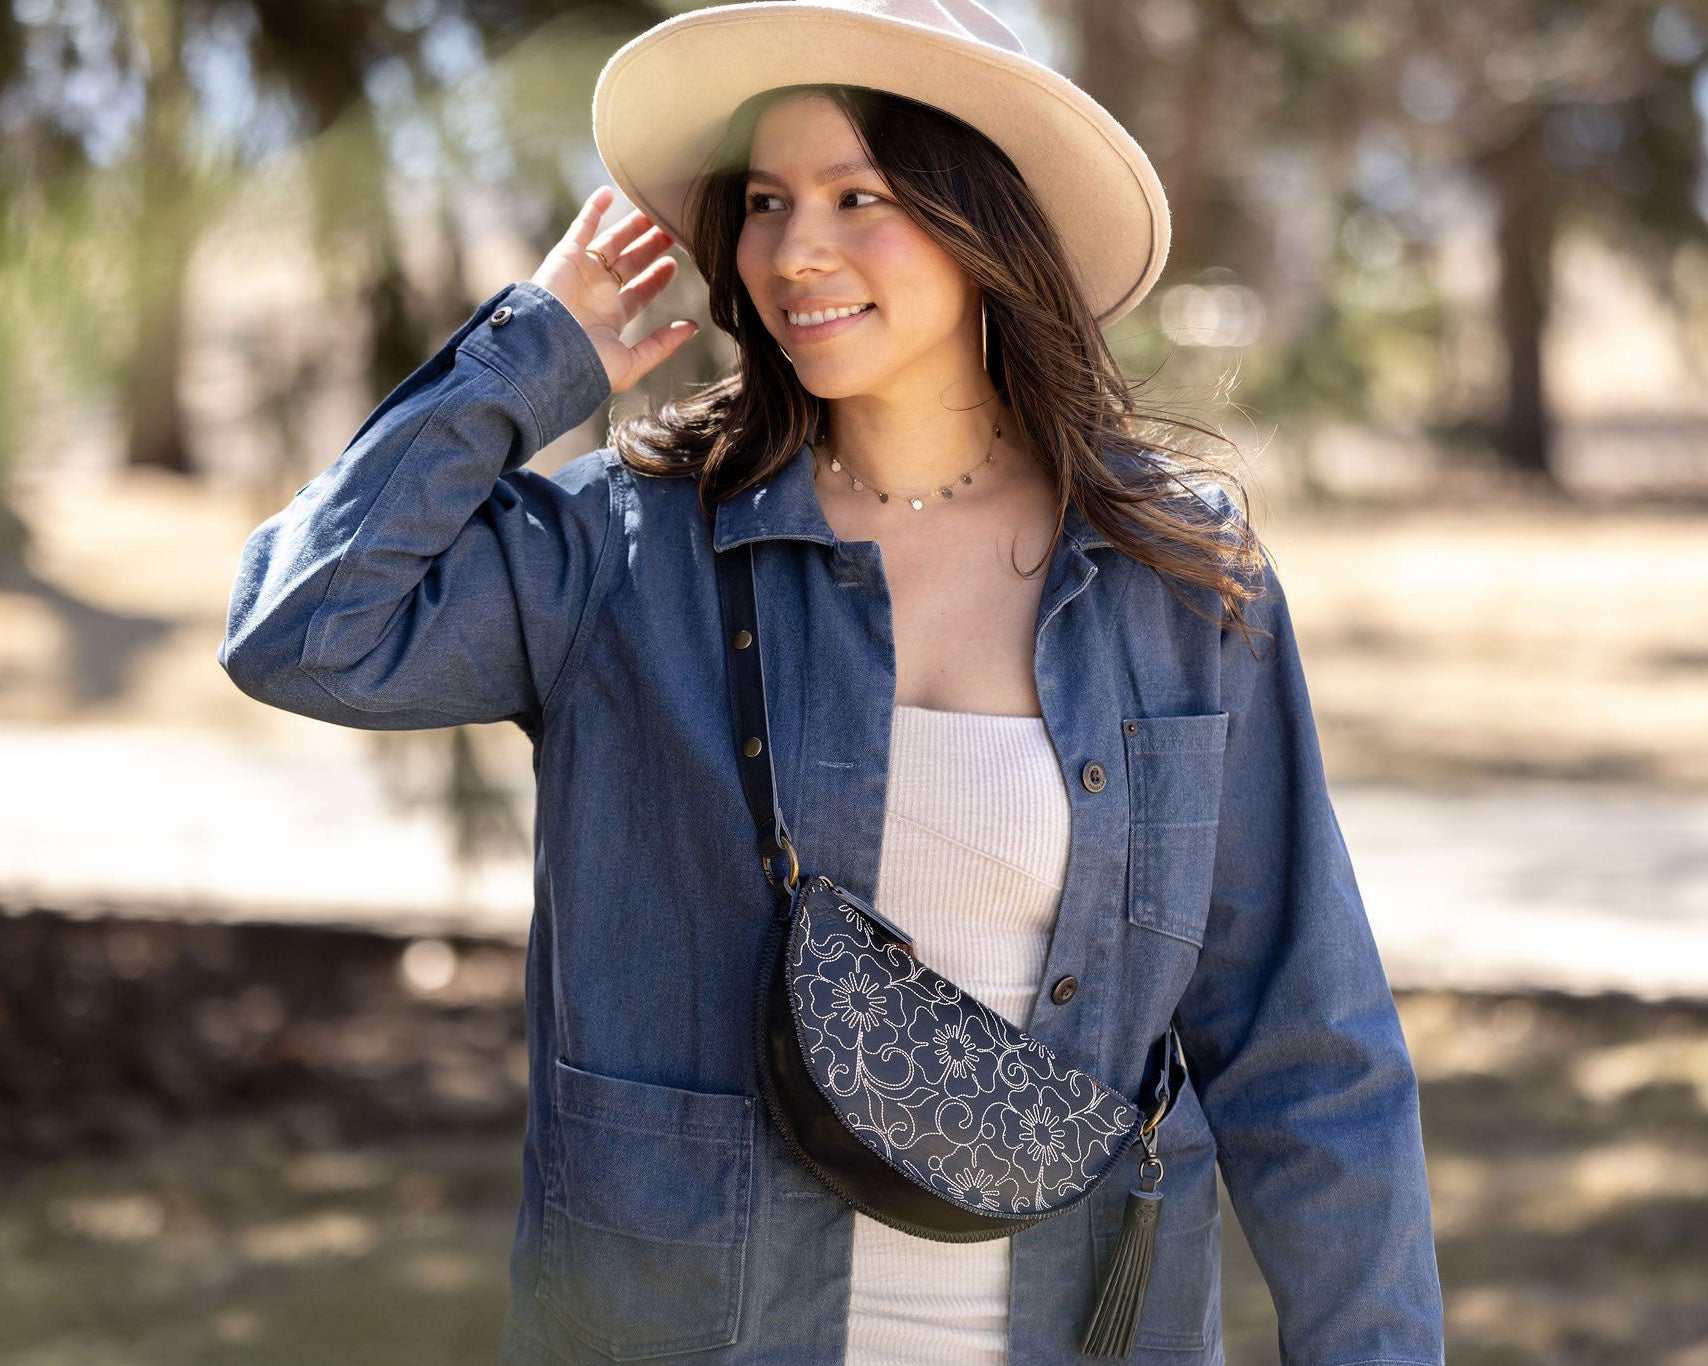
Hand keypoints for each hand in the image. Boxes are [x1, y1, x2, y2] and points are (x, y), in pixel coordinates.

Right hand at [530, 185, 699, 393]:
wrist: (546, 350)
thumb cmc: (586, 364)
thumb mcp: (632, 363)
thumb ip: (663, 345)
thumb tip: (693, 328)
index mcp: (612, 317)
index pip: (640, 292)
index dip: (657, 278)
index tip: (675, 263)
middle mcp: (598, 293)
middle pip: (630, 263)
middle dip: (650, 247)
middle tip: (673, 230)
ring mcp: (582, 272)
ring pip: (613, 242)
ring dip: (632, 226)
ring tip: (654, 211)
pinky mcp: (567, 255)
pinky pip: (581, 226)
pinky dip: (594, 208)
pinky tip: (610, 193)